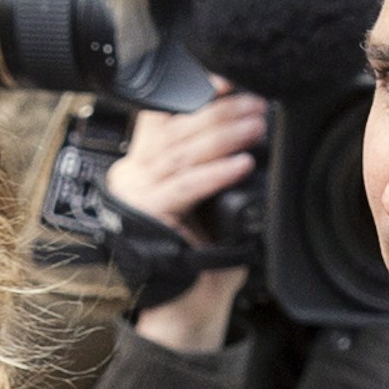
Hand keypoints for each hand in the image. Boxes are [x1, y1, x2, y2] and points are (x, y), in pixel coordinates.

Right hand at [106, 89, 265, 354]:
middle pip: (178, 131)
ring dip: (224, 136)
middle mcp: (133, 174)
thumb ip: (207, 164)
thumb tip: (244, 129)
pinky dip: (216, 173)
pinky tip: (242, 163)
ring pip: (183, 153)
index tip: (229, 81)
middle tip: (256, 102)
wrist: (183, 307)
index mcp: (141, 164)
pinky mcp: (147, 215)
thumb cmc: (198, 255)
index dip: (195, 94)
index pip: (165, 116)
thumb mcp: (202, 200)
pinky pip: (186, 186)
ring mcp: (136, 194)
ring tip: (256, 125)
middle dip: (220, 113)